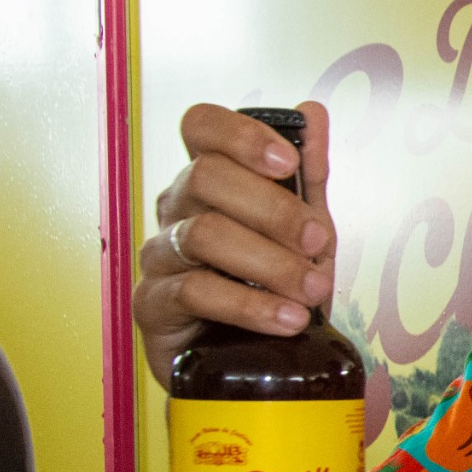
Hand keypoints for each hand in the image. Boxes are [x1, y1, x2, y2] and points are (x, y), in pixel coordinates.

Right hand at [134, 102, 335, 380]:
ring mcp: (160, 254)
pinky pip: (195, 291)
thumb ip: (309, 174)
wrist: (262, 359)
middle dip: (275, 211)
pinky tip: (287, 320)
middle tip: (320, 244)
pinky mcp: (152, 304)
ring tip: (312, 292)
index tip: (288, 164)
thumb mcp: (306, 229)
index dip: (241, 135)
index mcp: (208, 178)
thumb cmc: (275, 285)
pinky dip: (251, 306)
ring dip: (271, 263)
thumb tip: (312, 111)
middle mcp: (176, 207)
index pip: (201, 126)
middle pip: (206, 176)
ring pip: (204, 234)